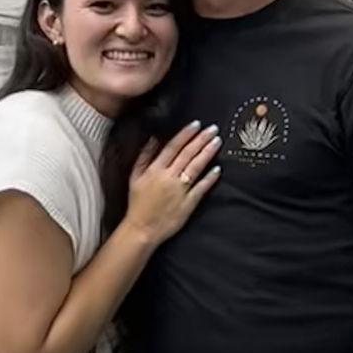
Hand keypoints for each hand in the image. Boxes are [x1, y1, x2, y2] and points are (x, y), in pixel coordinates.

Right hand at [124, 122, 221, 244]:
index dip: (186, 134)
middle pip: (188, 154)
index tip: (196, 124)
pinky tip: (218, 169)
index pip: (173, 147)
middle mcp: (169, 177)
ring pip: (196, 167)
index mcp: (156, 169)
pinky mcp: (188, 203)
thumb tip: (153, 139)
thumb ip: (144, 156)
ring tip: (217, 142)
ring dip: (207, 153)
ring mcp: (180, 190)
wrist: (142, 228)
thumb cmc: (137, 203)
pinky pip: (201, 188)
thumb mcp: (135, 177)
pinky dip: (210, 178)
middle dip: (201, 140)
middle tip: (213, 129)